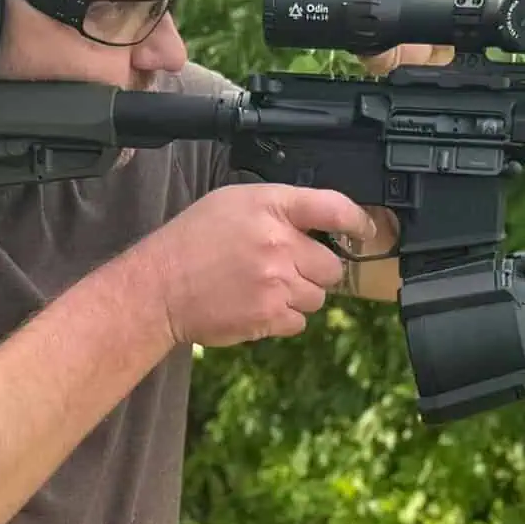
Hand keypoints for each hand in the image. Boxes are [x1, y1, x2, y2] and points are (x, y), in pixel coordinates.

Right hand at [140, 183, 376, 345]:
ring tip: (263, 287)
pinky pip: (300, 321)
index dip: (358, 221)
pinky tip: (257, 304)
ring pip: (319, 296)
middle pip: (333, 265)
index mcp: (270, 207)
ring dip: (299, 295)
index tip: (365, 231)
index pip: (334, 207)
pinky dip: (284, 317)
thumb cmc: (192, 242)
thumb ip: (280, 208)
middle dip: (315, 269)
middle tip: (285, 267)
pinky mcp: (270, 316)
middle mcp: (278, 243)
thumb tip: (319, 222)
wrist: (159, 288)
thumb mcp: (233, 202)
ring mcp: (277, 282)